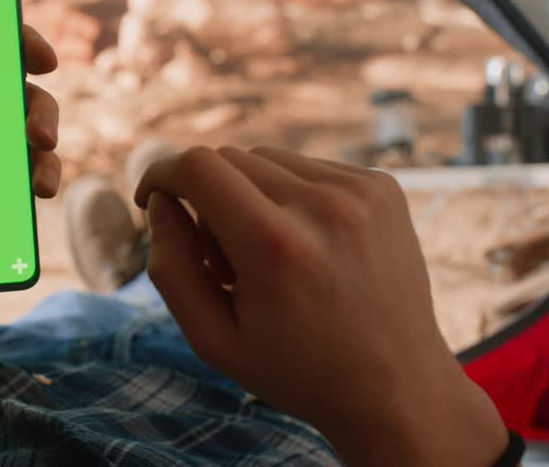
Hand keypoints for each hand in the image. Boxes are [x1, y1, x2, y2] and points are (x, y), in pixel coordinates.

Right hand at [134, 146, 506, 466]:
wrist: (398, 388)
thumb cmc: (297, 370)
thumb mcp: (212, 339)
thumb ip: (171, 267)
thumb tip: (159, 202)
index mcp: (276, 247)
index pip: (198, 166)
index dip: (161, 173)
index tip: (150, 198)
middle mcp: (324, 207)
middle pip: (228, 158)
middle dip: (205, 197)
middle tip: (221, 259)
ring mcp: (362, 192)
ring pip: (266, 158)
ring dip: (248, 194)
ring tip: (269, 256)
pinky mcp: (383, 187)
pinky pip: (307, 167)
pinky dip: (290, 195)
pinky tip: (305, 245)